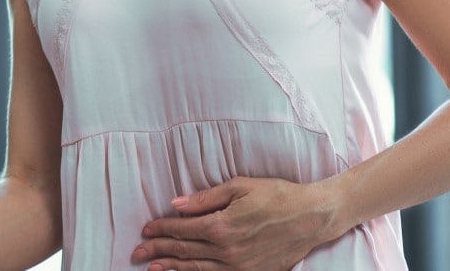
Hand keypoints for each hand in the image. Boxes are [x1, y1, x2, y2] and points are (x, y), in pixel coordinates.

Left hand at [131, 177, 339, 270]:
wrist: (313, 217)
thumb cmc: (278, 196)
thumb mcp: (239, 187)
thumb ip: (205, 198)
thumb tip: (176, 204)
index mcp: (222, 226)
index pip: (182, 229)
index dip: (161, 229)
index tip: (146, 230)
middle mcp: (228, 250)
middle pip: (184, 251)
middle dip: (157, 251)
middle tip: (136, 253)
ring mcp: (240, 266)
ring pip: (197, 269)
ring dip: (171, 268)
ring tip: (151, 268)